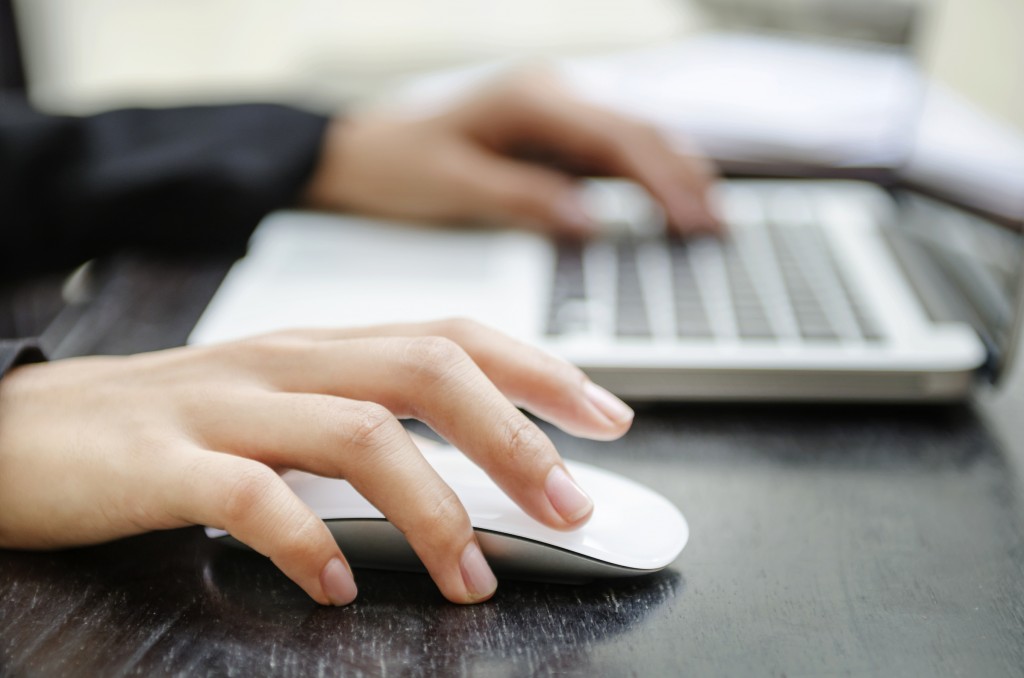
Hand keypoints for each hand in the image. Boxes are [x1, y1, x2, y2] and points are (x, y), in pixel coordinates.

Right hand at [0, 319, 633, 605]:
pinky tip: (337, 588)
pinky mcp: (165, 462)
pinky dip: (307, 545)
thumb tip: (470, 464)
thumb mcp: (283, 404)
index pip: (453, 334)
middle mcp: (288, 363)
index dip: (538, 370)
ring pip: (358, 435)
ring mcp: (226, 408)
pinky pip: (252, 498)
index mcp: (322, 347)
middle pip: (427, 371)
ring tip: (474, 576)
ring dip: (435, 509)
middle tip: (571, 504)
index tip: (607, 416)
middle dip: (515, 439)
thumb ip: (367, 419)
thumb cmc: (172, 422)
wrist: (28, 427)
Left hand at [303, 73, 719, 235]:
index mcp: (531, 101)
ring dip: (674, 171)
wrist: (358, 152)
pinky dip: (646, 173)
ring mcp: (553, 109)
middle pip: (639, 131)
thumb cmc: (396, 166)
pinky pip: (611, 148)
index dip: (664, 183)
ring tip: (711, 215)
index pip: (619, 139)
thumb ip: (525, 198)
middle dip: (684, 178)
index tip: (694, 223)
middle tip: (718, 227)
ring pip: (633, 135)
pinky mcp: (549, 131)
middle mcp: (551, 94)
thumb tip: (592, 221)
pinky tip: (668, 196)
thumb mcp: (454, 185)